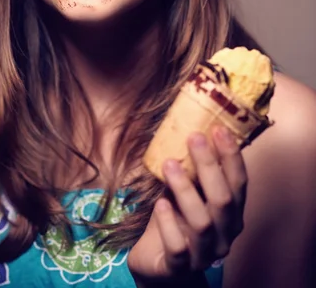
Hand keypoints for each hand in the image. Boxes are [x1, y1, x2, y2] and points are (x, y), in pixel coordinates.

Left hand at [128, 126, 246, 284]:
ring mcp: (204, 254)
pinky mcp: (179, 268)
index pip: (239, 183)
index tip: (218, 128)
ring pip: (202, 222)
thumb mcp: (185, 193)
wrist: (158, 266)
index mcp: (231, 214)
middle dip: (209, 166)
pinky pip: (178, 248)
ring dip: (185, 190)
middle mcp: (224, 234)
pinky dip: (169, 224)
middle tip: (193, 137)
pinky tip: (160, 203)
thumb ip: (190, 171)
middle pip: (224, 200)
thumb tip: (184, 129)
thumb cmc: (175, 222)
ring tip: (168, 164)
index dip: (231, 156)